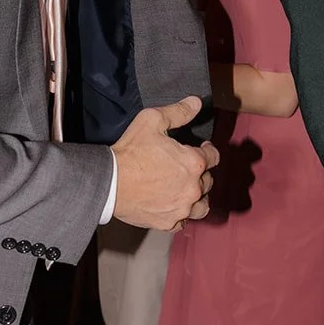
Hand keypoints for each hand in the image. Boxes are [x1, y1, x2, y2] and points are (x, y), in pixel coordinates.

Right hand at [111, 94, 218, 232]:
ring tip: (187, 190)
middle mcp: (194, 188)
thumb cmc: (130, 151)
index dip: (208, 150)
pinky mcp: (169, 222)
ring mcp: (182, 208)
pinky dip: (181, 214)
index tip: (202, 149)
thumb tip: (197, 102)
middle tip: (187, 168)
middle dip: (200, 173)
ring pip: (202, 205)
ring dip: (198, 197)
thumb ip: (179, 111)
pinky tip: (173, 205)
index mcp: (194, 163)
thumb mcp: (152, 120)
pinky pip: (184, 220)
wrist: (109, 182)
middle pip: (208, 181)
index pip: (214, 157)